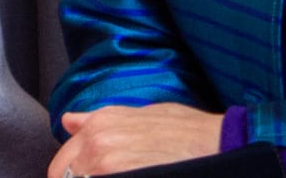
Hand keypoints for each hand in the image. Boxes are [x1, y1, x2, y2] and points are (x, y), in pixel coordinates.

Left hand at [49, 103, 223, 176]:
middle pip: (66, 176)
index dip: (71, 176)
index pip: (62, 164)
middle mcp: (97, 144)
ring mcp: (109, 166)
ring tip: (126, 175)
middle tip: (98, 177)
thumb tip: (69, 122)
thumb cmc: (190, 131)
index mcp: (98, 125)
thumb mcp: (142, 113)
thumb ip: (99, 119)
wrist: (223, 144)